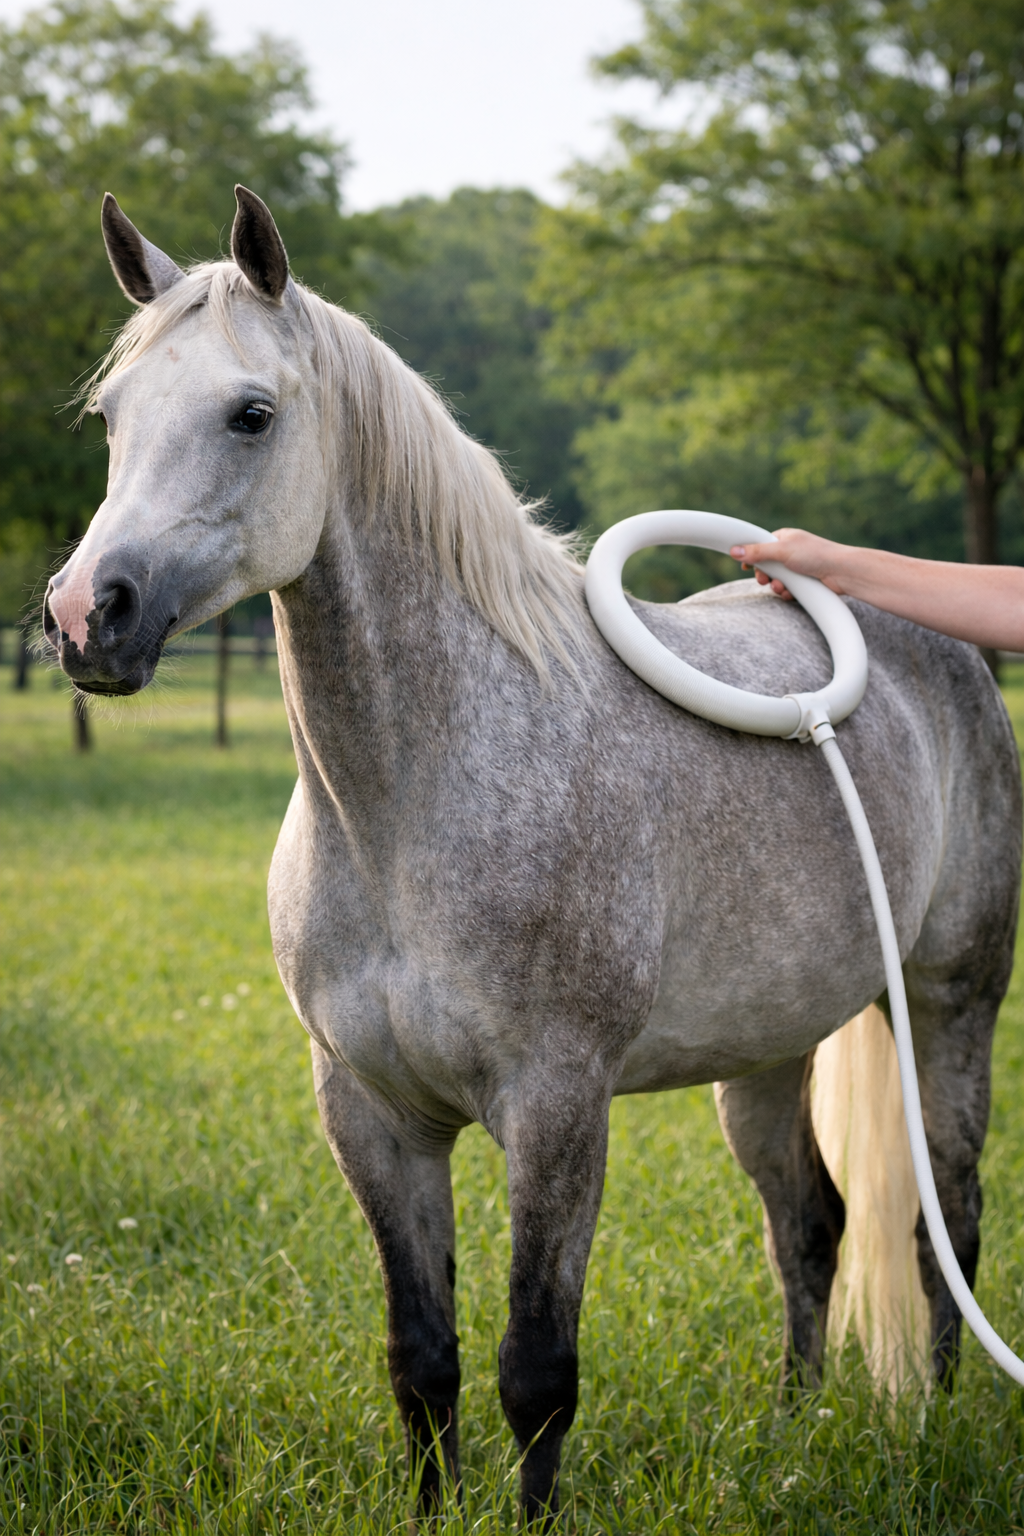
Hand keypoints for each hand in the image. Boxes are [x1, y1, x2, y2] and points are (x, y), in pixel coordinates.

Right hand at [729, 528, 846, 599]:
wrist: (842, 572)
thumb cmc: (816, 555)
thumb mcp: (781, 551)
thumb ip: (757, 552)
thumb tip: (733, 551)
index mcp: (784, 538)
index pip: (760, 545)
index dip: (751, 556)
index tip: (745, 567)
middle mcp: (790, 551)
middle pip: (766, 565)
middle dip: (765, 575)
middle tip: (764, 580)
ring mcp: (797, 568)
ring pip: (776, 580)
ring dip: (776, 586)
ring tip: (781, 588)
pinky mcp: (803, 582)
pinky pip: (787, 589)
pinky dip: (787, 593)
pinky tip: (791, 593)